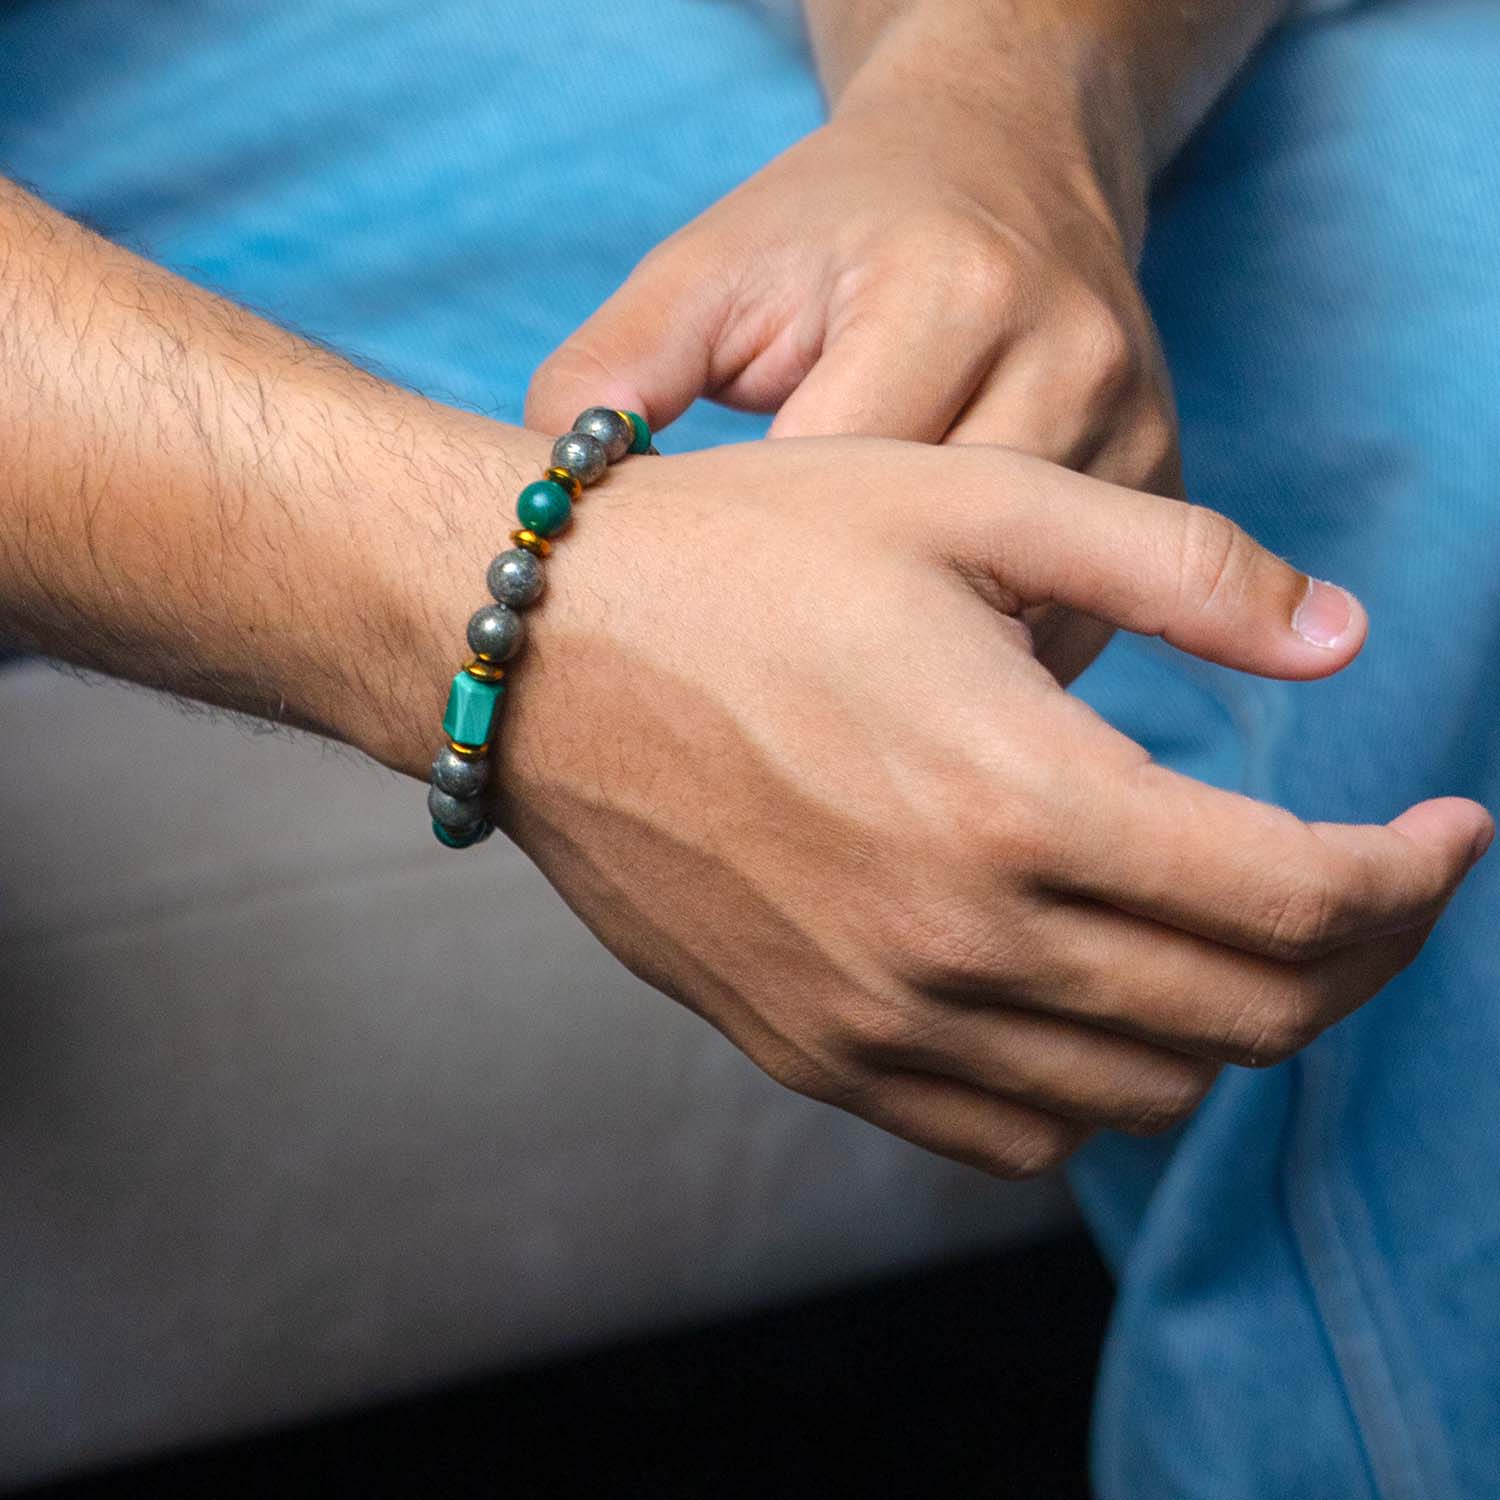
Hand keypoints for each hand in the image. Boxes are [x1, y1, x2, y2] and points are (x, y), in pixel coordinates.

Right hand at [408, 438, 1489, 1176]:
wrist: (537, 651)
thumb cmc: (740, 556)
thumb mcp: (967, 504)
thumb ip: (1180, 568)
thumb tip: (1344, 633)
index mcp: (1019, 798)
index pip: (1301, 903)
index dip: (1412, 875)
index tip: (1446, 831)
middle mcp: (958, 942)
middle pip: (1247, 1018)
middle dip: (1357, 956)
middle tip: (1369, 880)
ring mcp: (877, 1019)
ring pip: (1141, 1093)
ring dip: (1230, 1020)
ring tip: (1227, 927)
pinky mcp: (810, 1048)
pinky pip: (1012, 1132)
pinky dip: (1098, 1086)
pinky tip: (1089, 991)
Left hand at [527, 82, 1172, 681]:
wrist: (1004, 153)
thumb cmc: (833, 221)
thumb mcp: (706, 273)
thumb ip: (609, 380)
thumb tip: (537, 525)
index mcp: (942, 296)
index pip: (841, 498)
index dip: (761, 582)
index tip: (702, 628)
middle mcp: (1063, 358)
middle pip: (949, 576)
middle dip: (849, 645)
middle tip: (768, 695)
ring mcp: (1133, 422)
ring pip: (1024, 617)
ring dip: (935, 669)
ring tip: (849, 694)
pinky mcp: (1165, 470)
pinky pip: (1080, 618)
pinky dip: (1001, 660)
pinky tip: (932, 668)